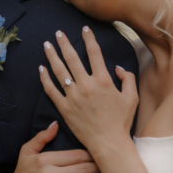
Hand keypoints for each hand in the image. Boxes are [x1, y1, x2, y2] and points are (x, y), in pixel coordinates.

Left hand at [39, 27, 138, 156]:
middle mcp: (86, 85)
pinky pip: (51, 90)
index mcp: (103, 80)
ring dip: (52, 56)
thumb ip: (128, 78)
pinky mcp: (64, 108)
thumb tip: (117, 67)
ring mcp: (73, 96)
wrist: (109, 144)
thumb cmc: (121, 121)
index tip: (84, 29)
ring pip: (59, 71)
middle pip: (72, 58)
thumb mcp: (131, 98)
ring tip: (46, 45)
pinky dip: (45, 78)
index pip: (94, 53)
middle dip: (64, 43)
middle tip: (58, 33)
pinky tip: (41, 68)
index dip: (89, 38)